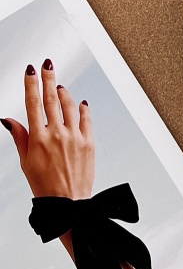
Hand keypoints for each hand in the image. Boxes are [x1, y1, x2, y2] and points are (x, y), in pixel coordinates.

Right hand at [3, 61, 93, 199]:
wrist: (68, 203)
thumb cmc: (45, 186)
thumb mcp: (25, 162)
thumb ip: (19, 137)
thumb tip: (8, 120)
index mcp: (38, 138)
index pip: (33, 104)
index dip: (31, 85)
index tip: (30, 71)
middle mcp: (57, 134)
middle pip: (52, 99)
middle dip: (48, 79)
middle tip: (47, 65)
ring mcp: (75, 137)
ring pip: (70, 105)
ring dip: (65, 92)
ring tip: (59, 86)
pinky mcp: (89, 141)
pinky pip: (86, 118)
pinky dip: (82, 108)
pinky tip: (80, 102)